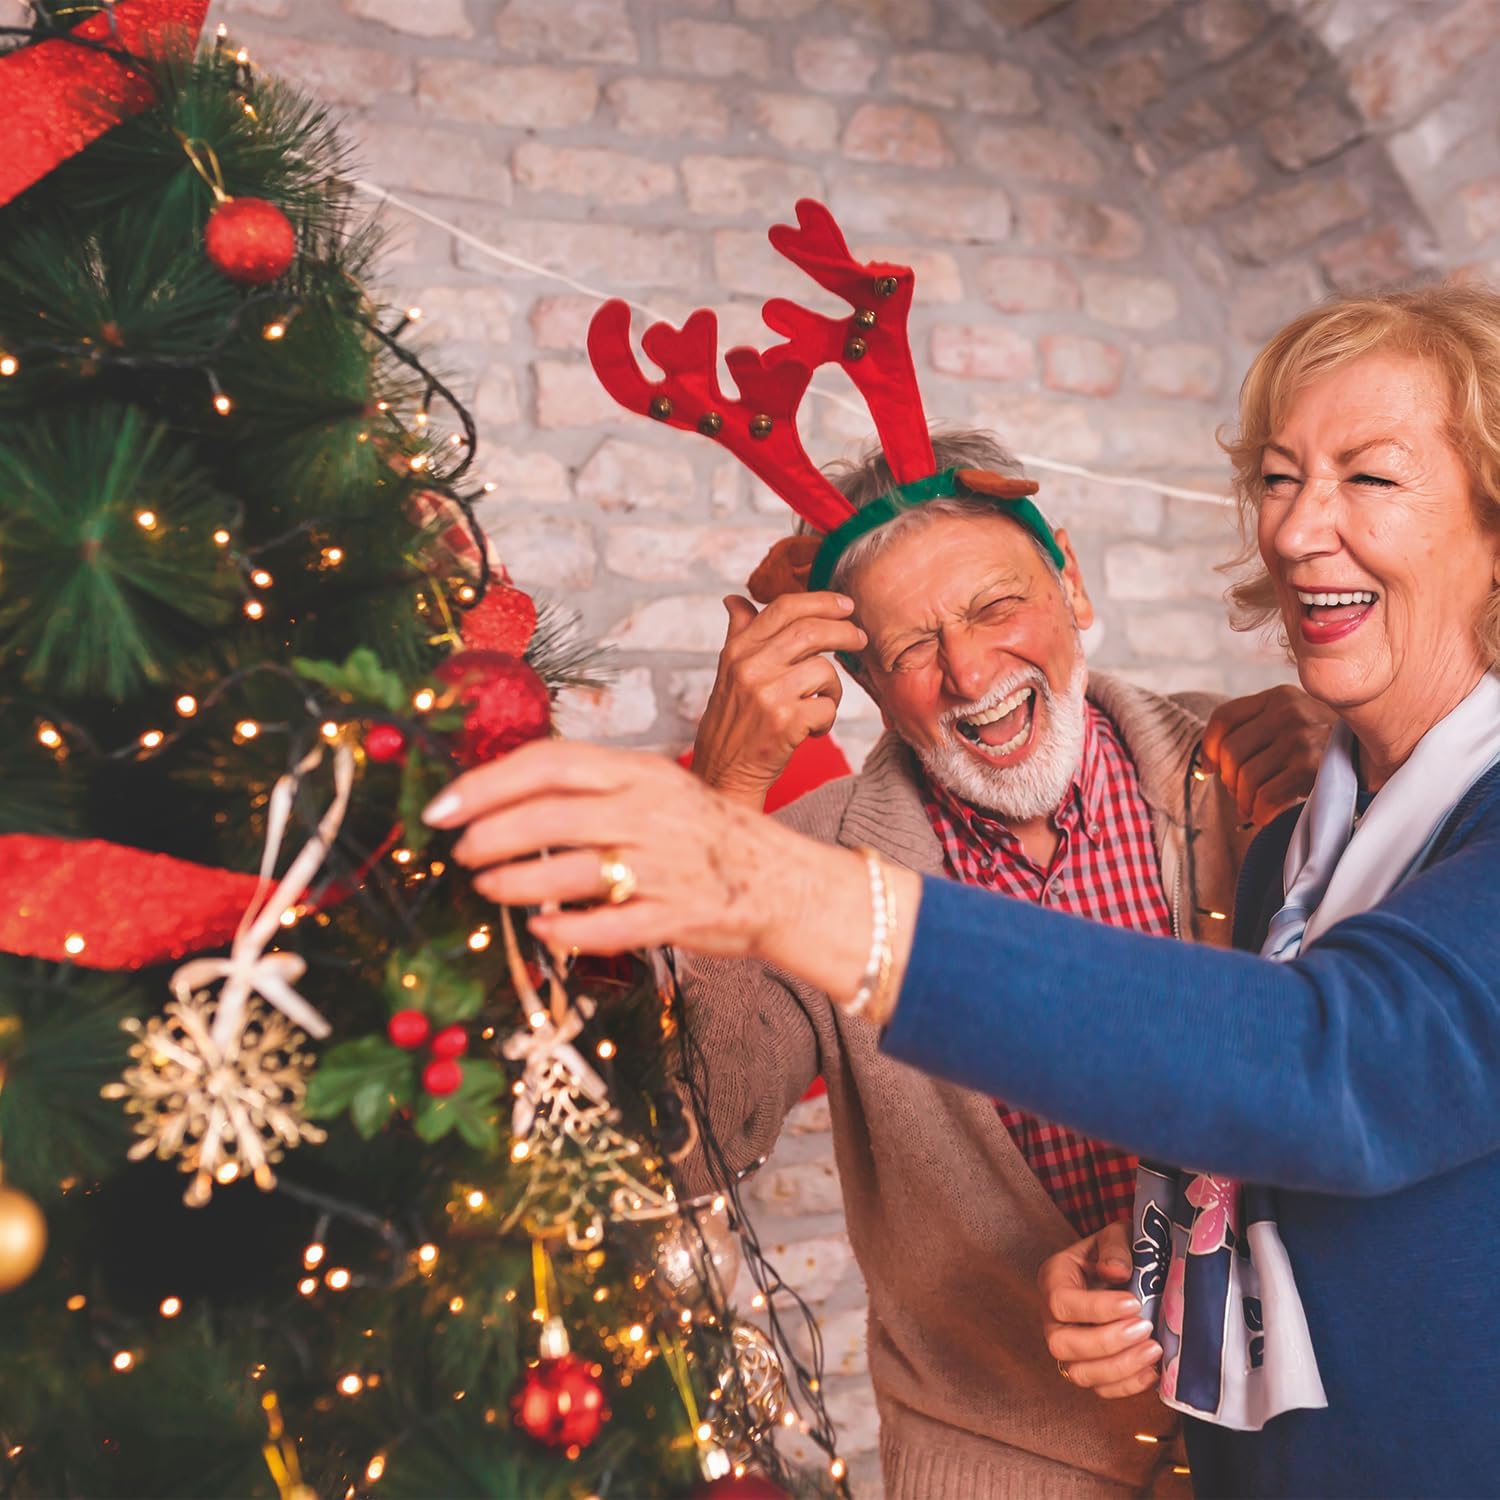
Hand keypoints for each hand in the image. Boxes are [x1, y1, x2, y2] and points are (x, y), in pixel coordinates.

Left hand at [423, 742, 918, 1009]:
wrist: (783, 880)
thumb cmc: (706, 834)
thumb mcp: (657, 788)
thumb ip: (594, 787)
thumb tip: (508, 792)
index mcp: (640, 772)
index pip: (551, 762)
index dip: (488, 782)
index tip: (444, 804)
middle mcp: (651, 811)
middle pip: (552, 814)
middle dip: (490, 832)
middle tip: (458, 849)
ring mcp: (665, 864)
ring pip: (572, 870)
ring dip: (515, 881)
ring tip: (484, 886)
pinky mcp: (676, 914)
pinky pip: (609, 925)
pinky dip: (568, 928)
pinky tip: (540, 928)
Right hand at [692, 592, 866, 807]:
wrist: (723, 772)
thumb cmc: (733, 721)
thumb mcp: (728, 673)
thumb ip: (739, 633)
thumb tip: (735, 599)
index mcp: (737, 651)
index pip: (783, 609)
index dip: (821, 601)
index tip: (845, 606)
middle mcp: (749, 668)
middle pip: (810, 632)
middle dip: (843, 632)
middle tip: (859, 638)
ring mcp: (767, 695)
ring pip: (824, 671)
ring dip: (833, 688)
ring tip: (821, 703)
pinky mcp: (785, 723)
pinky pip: (827, 707)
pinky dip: (827, 719)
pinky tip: (812, 728)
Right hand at [1040, 1219, 1160, 1398]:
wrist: (1126, 1270)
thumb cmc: (1118, 1251)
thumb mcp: (1116, 1235)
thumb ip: (1115, 1246)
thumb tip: (1116, 1271)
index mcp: (1053, 1279)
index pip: (1061, 1302)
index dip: (1096, 1309)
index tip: (1134, 1303)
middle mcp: (1052, 1318)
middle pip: (1061, 1344)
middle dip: (1106, 1342)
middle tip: (1145, 1328)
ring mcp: (1068, 1347)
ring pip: (1079, 1374)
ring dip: (1119, 1368)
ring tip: (1154, 1349)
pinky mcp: (1089, 1368)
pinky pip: (1101, 1389)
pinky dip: (1127, 1386)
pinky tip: (1153, 1369)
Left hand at [1202, 684, 1335, 825]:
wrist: (1373, 756)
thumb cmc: (1323, 744)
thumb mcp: (1293, 720)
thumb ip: (1256, 729)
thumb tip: (1210, 764)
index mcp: (1279, 697)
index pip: (1224, 717)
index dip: (1208, 746)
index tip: (1209, 768)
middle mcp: (1288, 712)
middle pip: (1230, 751)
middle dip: (1229, 780)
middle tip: (1238, 794)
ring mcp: (1301, 739)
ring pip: (1245, 777)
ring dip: (1243, 800)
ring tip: (1251, 806)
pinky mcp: (1312, 767)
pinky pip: (1265, 796)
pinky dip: (1259, 812)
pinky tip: (1264, 815)